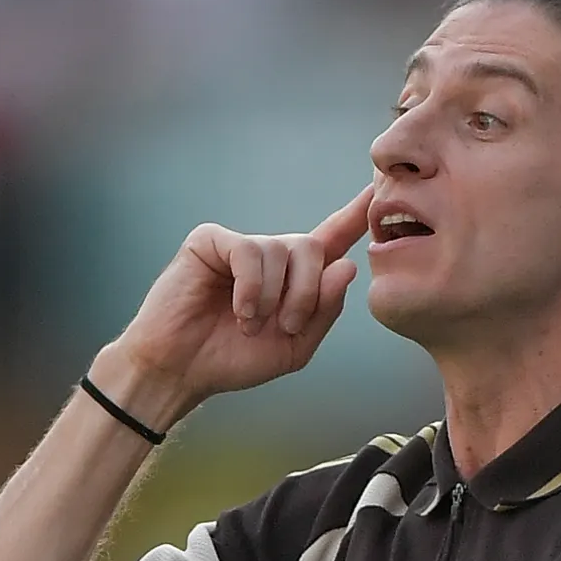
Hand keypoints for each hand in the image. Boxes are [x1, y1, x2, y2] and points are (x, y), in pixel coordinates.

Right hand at [104, 188, 373, 422]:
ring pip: (281, 250)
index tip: (377, 190)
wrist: (182, 370)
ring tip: (251, 323)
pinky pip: (249, 251)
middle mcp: (270, 254)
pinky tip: (239, 310)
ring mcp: (239, 244)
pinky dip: (251, 287)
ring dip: (274, 297)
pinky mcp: (210, 240)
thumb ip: (324, 310)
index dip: (355, 215)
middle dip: (307, 292)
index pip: (331, 238)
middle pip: (313, 247)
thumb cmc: (233, 359)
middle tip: (285, 326)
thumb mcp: (294, 346)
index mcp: (293, 277)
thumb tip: (345, 265)